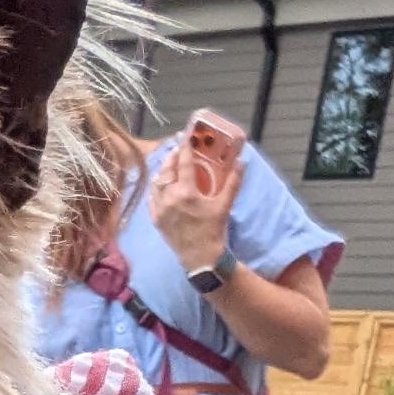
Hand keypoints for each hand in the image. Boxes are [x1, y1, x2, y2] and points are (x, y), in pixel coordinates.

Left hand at [147, 137, 241, 272]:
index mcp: (186, 193)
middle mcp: (169, 199)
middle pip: (167, 170)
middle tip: (178, 148)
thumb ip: (233, 182)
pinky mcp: (155, 219)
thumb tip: (241, 162)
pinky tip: (160, 183)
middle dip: (172, 156)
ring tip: (170, 163)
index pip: (184, 163)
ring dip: (162, 170)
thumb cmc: (213, 231)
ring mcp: (160, 209)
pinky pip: (151, 198)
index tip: (186, 136)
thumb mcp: (224, 205)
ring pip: (156, 183)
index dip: (185, 147)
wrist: (200, 258)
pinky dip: (155, 187)